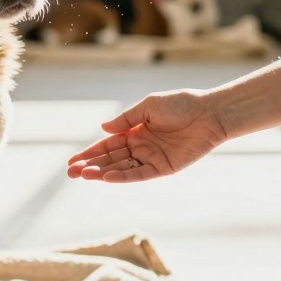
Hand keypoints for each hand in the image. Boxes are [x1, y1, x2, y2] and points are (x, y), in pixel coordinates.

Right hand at [66, 90, 226, 182]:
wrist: (208, 113)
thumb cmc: (181, 104)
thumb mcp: (148, 106)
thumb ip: (126, 119)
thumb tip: (103, 128)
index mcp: (135, 131)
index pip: (107, 145)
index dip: (90, 153)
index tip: (72, 161)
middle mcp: (141, 146)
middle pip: (111, 159)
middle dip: (91, 165)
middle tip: (71, 172)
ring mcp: (152, 158)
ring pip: (122, 168)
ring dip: (102, 172)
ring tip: (84, 175)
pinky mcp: (164, 168)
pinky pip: (140, 174)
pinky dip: (123, 176)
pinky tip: (107, 177)